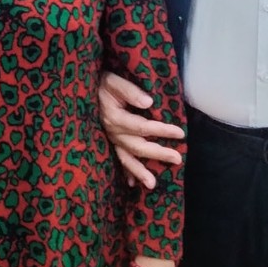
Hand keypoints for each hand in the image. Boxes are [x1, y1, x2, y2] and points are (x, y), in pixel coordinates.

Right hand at [99, 72, 184, 190]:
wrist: (86, 88)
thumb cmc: (103, 83)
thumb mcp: (114, 81)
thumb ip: (130, 91)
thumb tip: (149, 102)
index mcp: (115, 118)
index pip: (142, 127)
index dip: (162, 130)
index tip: (180, 133)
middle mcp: (112, 132)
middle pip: (137, 146)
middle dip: (157, 153)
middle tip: (177, 159)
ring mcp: (110, 139)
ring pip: (126, 158)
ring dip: (139, 172)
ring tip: (152, 185)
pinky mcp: (108, 142)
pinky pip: (117, 159)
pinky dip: (125, 171)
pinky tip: (132, 183)